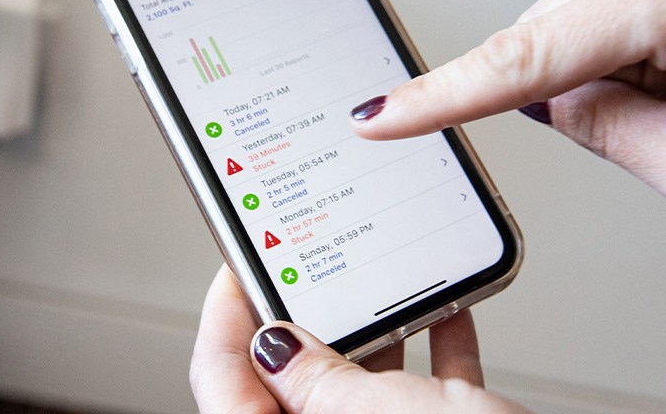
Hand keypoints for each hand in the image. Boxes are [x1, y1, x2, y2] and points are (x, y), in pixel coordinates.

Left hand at [190, 266, 528, 413]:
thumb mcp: (368, 412)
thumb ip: (312, 378)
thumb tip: (272, 344)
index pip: (221, 382)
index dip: (224, 319)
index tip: (237, 268)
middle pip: (292, 381)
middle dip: (302, 321)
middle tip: (300, 266)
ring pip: (361, 385)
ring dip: (373, 330)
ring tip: (374, 281)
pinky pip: (423, 391)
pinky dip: (432, 348)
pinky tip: (444, 308)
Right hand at [351, 0, 665, 228]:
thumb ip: (597, 130)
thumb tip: (540, 98)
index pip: (528, 55)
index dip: (446, 93)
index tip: (385, 112)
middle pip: (551, 29)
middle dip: (570, 90)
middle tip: (653, 132)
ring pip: (577, 16)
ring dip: (602, 71)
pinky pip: (612, 1)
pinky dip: (622, 48)